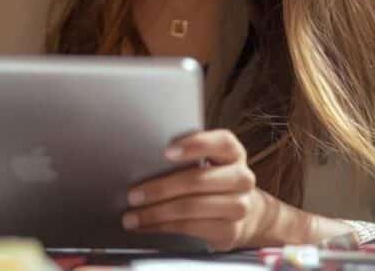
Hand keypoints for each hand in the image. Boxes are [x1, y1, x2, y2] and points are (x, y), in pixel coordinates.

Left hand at [123, 129, 263, 250]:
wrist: (240, 211)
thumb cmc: (211, 178)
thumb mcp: (207, 160)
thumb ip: (186, 154)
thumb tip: (145, 157)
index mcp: (233, 153)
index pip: (221, 143)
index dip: (195, 145)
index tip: (166, 151)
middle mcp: (241, 178)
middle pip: (198, 181)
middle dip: (160, 188)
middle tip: (133, 194)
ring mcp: (239, 206)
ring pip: (191, 208)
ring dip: (156, 213)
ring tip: (132, 216)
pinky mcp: (229, 231)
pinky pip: (191, 229)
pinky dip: (163, 228)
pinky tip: (146, 227)